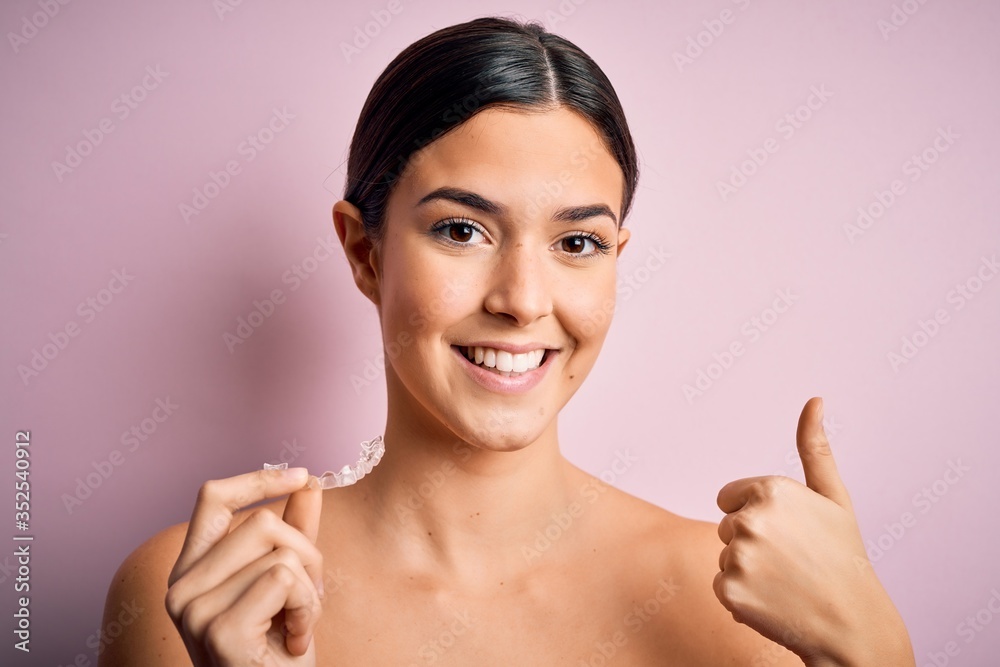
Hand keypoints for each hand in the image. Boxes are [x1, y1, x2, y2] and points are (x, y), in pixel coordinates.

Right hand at [165, 467, 324, 665]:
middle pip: (262, 522)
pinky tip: (295, 642)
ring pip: (281, 552)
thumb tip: (308, 483)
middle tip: (308, 598)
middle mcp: (181, 588)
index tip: (302, 475)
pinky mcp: (219, 630)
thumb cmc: (279, 651)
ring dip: (311, 589)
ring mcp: (194, 610)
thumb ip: (295, 533)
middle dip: (306, 554)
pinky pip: (286, 580)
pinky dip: (308, 608)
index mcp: (192, 570)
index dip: (258, 478)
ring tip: (296, 625)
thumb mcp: (289, 584)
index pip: (212, 497)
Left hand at [713, 397, 913, 664]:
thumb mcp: (833, 497)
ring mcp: (738, 556)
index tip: (788, 533)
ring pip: (723, 556)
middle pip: (725, 527)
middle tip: (791, 562)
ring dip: (747, 570)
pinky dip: (741, 598)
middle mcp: (751, 519)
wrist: (853, 624)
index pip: (728, 498)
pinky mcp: (729, 590)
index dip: (756, 515)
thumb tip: (814, 400)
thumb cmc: (844, 557)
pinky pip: (720, 586)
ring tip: (785, 583)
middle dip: (751, 542)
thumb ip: (814, 447)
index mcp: (770, 490)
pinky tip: (773, 603)